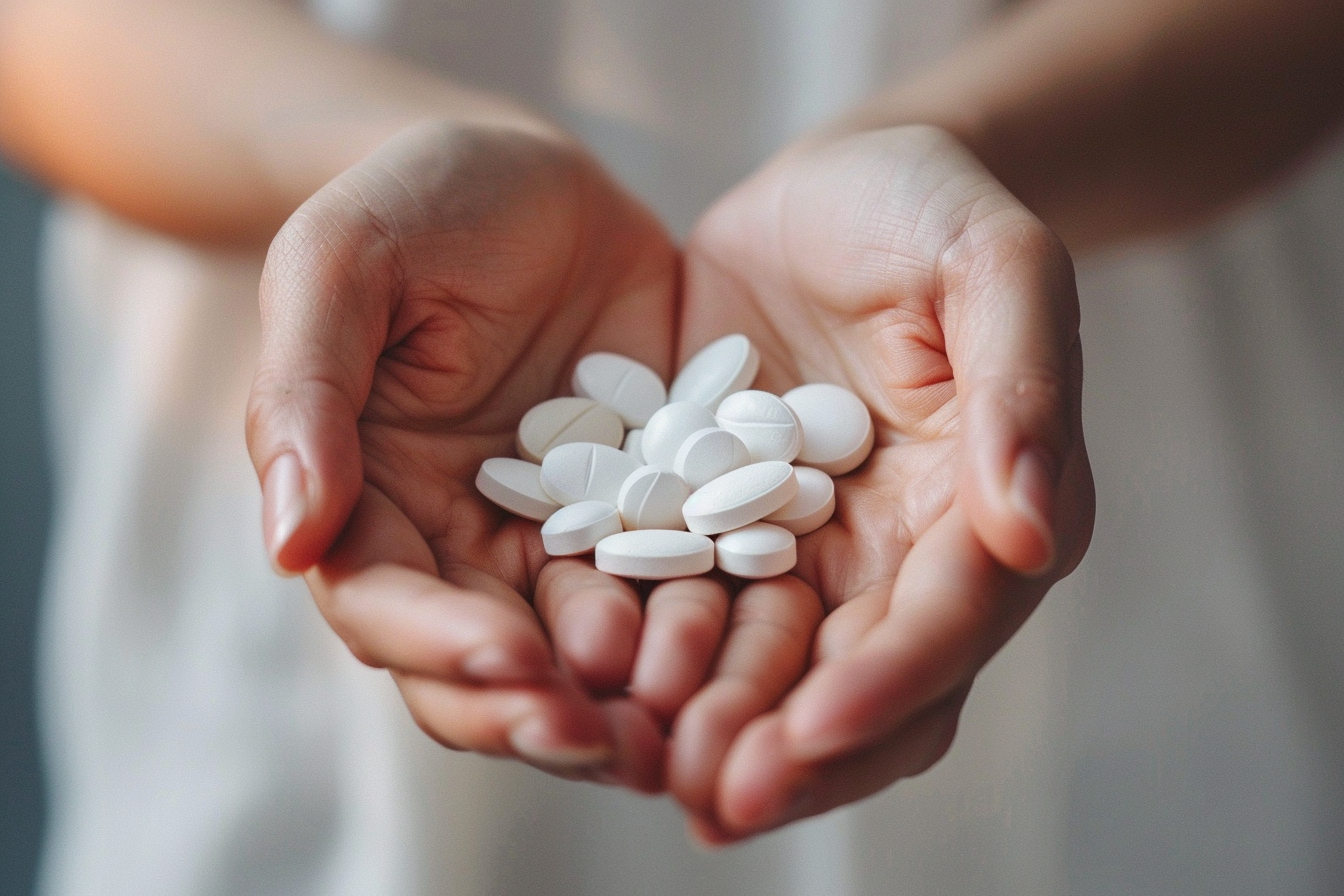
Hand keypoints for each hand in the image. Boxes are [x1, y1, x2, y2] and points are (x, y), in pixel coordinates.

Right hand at [246, 121, 690, 788]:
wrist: (534, 178)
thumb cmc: (417, 203)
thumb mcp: (343, 266)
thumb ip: (305, 396)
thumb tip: (287, 544)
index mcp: (370, 502)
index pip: (387, 606)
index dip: (440, 645)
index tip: (512, 661)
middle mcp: (461, 542)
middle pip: (486, 662)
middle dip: (540, 711)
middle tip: (611, 742)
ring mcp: (558, 537)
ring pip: (585, 650)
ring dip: (630, 700)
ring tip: (687, 730)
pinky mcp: (647, 514)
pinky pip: (675, 583)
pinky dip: (704, 625)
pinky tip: (749, 650)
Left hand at [664, 125, 1094, 839]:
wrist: (836, 189)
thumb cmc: (928, 208)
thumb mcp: (993, 263)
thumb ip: (1024, 384)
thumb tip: (1030, 533)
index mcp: (981, 510)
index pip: (945, 622)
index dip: (887, 684)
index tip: (809, 731)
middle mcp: (897, 554)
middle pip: (853, 679)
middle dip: (788, 747)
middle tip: (711, 796)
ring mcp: (805, 549)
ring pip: (765, 667)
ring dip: (711, 725)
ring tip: (641, 766)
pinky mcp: (720, 526)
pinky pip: (685, 605)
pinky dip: (646, 653)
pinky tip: (592, 688)